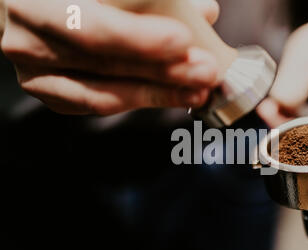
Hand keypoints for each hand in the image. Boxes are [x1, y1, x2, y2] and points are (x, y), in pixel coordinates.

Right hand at [1, 0, 219, 114]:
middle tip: (205, 70)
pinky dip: (139, 100)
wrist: (38, 5)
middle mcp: (26, 40)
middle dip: (162, 71)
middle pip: (103, 65)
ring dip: (158, 94)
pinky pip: (100, 104)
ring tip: (197, 89)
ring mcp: (35, 75)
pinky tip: (172, 94)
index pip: (89, 28)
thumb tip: (204, 11)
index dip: (138, 38)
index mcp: (33, 1)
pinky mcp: (51, 94)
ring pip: (103, 95)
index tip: (183, 41)